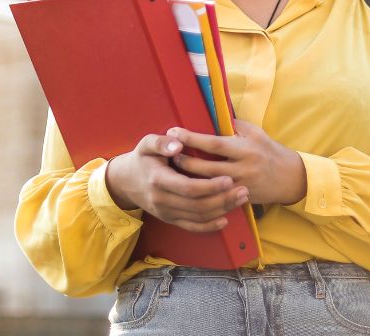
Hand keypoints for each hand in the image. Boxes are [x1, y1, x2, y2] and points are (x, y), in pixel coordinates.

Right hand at [105, 133, 250, 232]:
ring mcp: (165, 212)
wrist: (125, 181)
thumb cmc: (142, 158)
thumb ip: (161, 142)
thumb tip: (178, 144)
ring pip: (197, 217)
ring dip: (221, 210)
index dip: (210, 186)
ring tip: (241, 199)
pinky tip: (225, 219)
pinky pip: (191, 227)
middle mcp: (161, 200)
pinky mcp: (169, 219)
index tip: (229, 179)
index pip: (188, 188)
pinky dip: (209, 226)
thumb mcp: (146, 144)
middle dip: (222, 199)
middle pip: (197, 205)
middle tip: (243, 190)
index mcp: (158, 180)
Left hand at [167, 119, 307, 206]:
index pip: (214, 143)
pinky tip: (187, 187)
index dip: (192, 138)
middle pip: (207, 167)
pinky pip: (216, 197)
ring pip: (208, 185)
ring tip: (173, 169)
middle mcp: (243, 168)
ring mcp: (241, 186)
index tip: (174, 131)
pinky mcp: (240, 199)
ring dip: (188, 177)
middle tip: (168, 153)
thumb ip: (234, 125)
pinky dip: (200, 192)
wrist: (290, 178)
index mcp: (245, 149)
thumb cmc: (269, 150)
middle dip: (185, 160)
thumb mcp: (255, 132)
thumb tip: (210, 115)